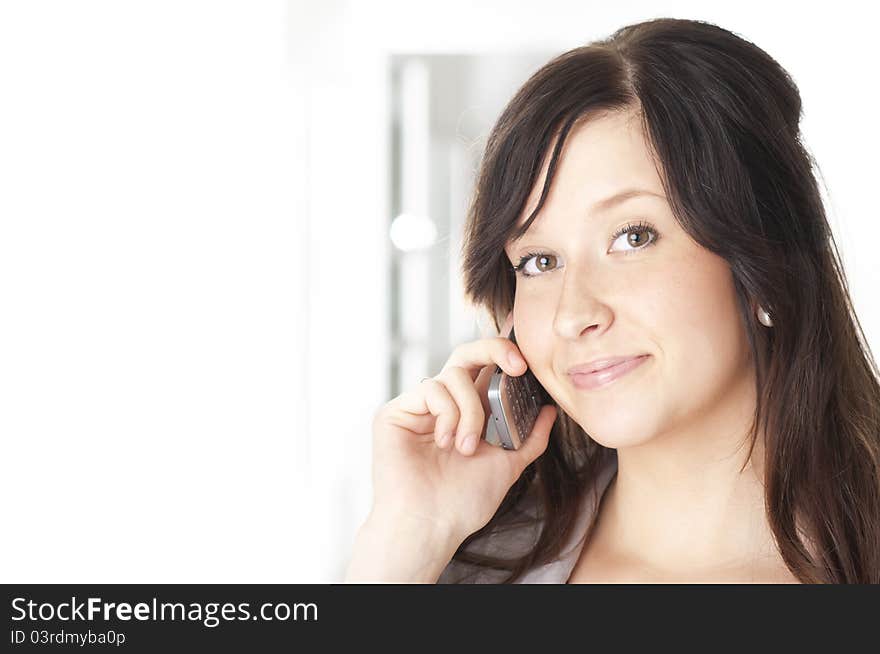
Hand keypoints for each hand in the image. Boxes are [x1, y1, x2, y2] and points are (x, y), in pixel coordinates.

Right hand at [367, 311, 556, 549]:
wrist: (431, 526)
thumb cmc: (464, 502)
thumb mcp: (508, 465)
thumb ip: (529, 437)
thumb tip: (550, 410)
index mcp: (467, 413)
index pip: (484, 370)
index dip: (503, 354)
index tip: (527, 362)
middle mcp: (442, 405)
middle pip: (466, 354)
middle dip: (495, 349)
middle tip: (517, 366)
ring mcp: (417, 407)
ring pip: (453, 374)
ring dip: (470, 411)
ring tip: (466, 447)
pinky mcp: (395, 412)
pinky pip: (431, 389)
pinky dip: (447, 414)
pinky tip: (445, 442)